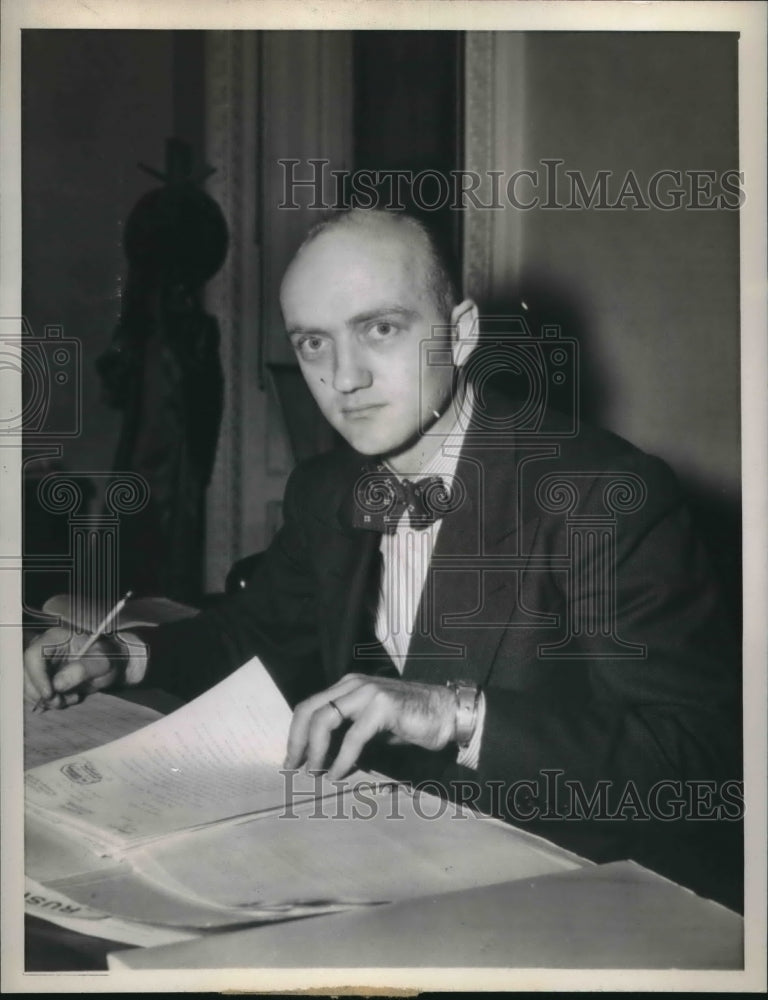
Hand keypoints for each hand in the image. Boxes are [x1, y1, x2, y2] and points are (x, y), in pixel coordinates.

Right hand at [24, 627, 124, 708]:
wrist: (111, 665)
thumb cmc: (109, 658)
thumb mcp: (103, 662)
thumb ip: (83, 670)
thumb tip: (57, 684)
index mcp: (56, 637)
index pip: (33, 655)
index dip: (37, 676)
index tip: (50, 694)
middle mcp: (43, 649)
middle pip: (25, 673)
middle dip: (40, 693)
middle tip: (60, 702)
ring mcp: (40, 665)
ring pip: (28, 686)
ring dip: (46, 700)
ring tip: (70, 698)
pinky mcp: (42, 679)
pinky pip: (35, 694)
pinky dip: (49, 702)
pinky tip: (67, 699)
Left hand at [284, 673, 457, 780]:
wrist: (447, 714)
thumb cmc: (411, 722)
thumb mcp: (371, 727)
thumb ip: (346, 733)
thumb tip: (322, 758)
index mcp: (348, 686)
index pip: (310, 705)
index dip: (296, 733)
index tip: (291, 758)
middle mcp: (354, 684)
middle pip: (310, 709)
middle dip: (297, 741)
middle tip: (293, 767)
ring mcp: (368, 692)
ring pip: (325, 719)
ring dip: (315, 750)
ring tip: (314, 772)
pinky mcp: (382, 706)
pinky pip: (353, 736)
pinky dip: (341, 758)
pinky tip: (337, 774)